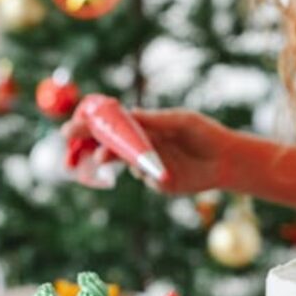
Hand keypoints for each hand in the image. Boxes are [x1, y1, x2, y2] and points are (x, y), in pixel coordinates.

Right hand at [62, 107, 231, 193]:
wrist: (227, 160)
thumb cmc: (205, 134)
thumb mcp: (180, 121)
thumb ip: (155, 121)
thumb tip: (128, 113)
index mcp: (146, 127)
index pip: (113, 124)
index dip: (93, 124)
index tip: (75, 123)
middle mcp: (143, 146)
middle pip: (108, 143)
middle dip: (87, 141)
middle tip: (68, 138)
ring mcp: (148, 165)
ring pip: (121, 161)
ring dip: (108, 157)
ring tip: (100, 158)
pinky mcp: (158, 182)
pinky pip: (144, 177)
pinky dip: (144, 172)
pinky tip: (161, 170)